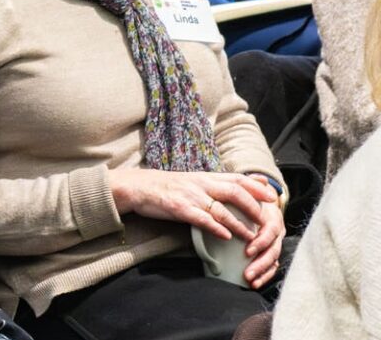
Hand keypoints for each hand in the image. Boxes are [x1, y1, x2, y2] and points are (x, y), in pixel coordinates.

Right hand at [109, 168, 278, 241]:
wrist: (139, 186)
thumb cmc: (169, 186)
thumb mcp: (196, 180)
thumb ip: (221, 182)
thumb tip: (252, 180)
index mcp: (206, 177)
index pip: (237, 179)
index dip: (257, 187)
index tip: (274, 197)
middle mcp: (201, 184)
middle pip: (234, 192)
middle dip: (253, 206)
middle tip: (267, 220)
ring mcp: (190, 196)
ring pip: (220, 208)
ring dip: (238, 224)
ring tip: (251, 236)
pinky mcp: (179, 208)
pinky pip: (200, 218)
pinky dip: (215, 227)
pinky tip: (225, 236)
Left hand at [243, 177, 285, 288]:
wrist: (263, 201)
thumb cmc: (253, 197)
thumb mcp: (253, 190)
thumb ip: (254, 186)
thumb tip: (262, 180)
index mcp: (273, 218)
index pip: (270, 232)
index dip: (261, 241)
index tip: (247, 250)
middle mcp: (277, 232)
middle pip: (273, 250)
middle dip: (261, 263)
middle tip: (247, 273)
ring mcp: (276, 243)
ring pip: (273, 260)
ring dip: (262, 272)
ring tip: (250, 281)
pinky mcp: (272, 251)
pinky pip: (272, 266)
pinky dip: (265, 275)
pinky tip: (255, 283)